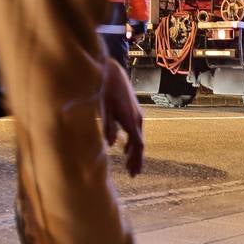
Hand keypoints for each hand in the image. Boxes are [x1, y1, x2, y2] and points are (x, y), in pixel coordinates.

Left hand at [100, 60, 144, 176]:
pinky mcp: (133, 110)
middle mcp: (137, 118)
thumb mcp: (104, 108)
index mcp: (131, 120)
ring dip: (134, 152)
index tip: (132, 172)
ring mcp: (137, 114)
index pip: (137, 146)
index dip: (135, 160)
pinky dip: (132, 142)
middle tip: (134, 174)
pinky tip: (125, 147)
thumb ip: (107, 127)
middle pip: (140, 144)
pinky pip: (135, 130)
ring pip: (138, 137)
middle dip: (137, 160)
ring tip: (130, 165)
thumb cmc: (105, 89)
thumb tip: (110, 145)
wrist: (112, 70)